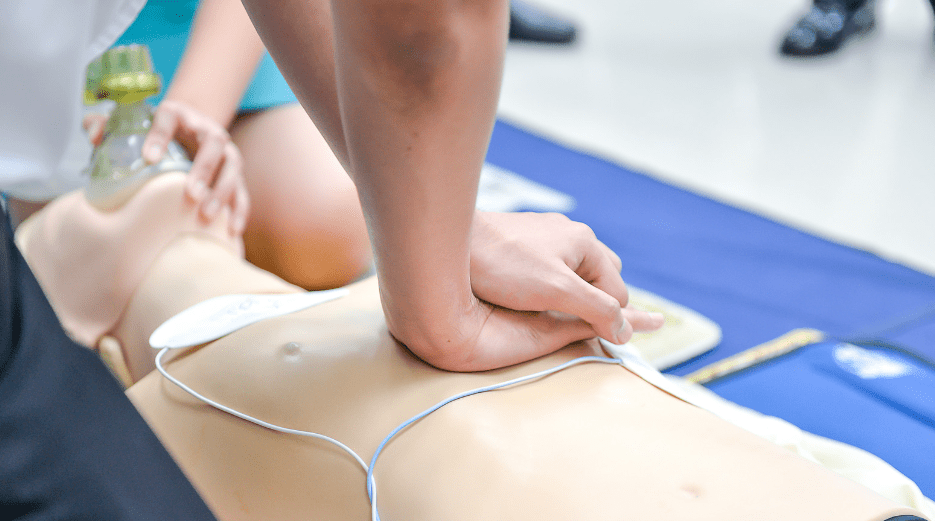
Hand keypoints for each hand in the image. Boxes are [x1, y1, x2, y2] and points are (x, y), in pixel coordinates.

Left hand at [83, 101, 249, 233]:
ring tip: (207, 213)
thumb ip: (106, 125)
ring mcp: (225, 151)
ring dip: (223, 190)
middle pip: (212, 142)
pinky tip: (232, 229)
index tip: (149, 158)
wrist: (189, 129)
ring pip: (232, 167)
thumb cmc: (154, 133)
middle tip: (190, 193)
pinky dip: (239, 209)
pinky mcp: (234, 172)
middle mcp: (207, 129)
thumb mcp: (130, 124)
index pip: (169, 117)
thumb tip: (94, 134)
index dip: (160, 136)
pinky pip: (242, 191)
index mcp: (177, 115)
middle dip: (204, 168)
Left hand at [469, 212, 662, 348]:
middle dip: (596, 303)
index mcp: (586, 243)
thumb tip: (626, 330)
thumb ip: (597, 309)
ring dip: (575, 295)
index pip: (617, 293)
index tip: (596, 340)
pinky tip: (533, 297)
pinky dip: (552, 285)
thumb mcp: (558, 291)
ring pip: (577, 274)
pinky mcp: (524, 243)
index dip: (609, 319)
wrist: (453, 242)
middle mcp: (571, 235)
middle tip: (577, 325)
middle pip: (602, 280)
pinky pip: (553, 267)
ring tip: (555, 313)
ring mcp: (546, 236)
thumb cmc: (503, 265)